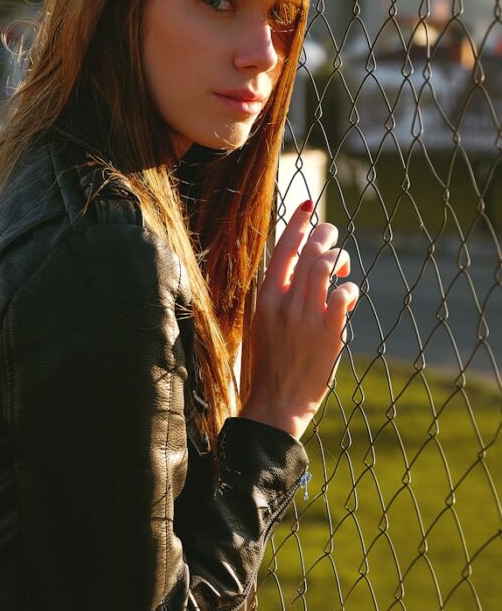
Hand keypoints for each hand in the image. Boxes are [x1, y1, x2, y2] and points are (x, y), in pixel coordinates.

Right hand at [240, 201, 358, 439]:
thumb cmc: (267, 367)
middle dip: (325, 236)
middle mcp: (284, 303)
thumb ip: (277, 298)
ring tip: (341, 266)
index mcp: (265, 299)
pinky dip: (349, 288)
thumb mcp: (262, 326)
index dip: (297, 224)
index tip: (308, 206)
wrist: (275, 404)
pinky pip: (343, 295)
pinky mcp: (328, 333)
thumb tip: (296, 273)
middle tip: (332, 236)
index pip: (283, 250)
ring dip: (339, 259)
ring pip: (326, 268)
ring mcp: (306, 317)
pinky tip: (348, 295)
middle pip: (309, 253)